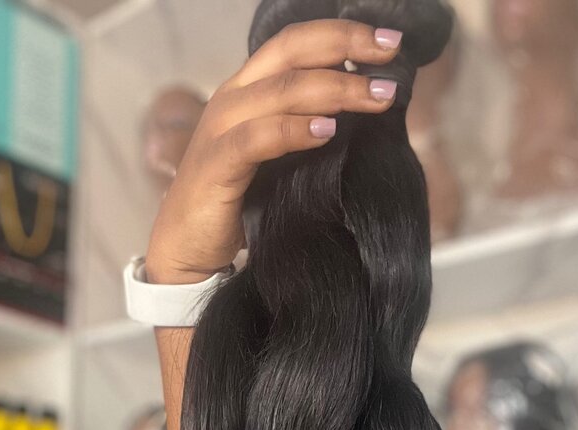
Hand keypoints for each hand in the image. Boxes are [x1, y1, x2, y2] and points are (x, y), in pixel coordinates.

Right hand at [145, 20, 403, 283]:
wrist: (188, 247)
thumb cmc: (239, 202)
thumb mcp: (279, 155)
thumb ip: (308, 125)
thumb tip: (367, 108)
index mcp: (248, 88)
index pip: (296, 42)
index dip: (342, 34)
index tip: (389, 43)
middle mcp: (234, 97)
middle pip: (292, 51)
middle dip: (346, 47)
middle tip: (390, 56)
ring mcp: (221, 128)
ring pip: (282, 90)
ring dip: (335, 89)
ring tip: (376, 98)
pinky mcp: (216, 164)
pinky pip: (258, 137)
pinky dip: (294, 130)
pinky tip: (328, 132)